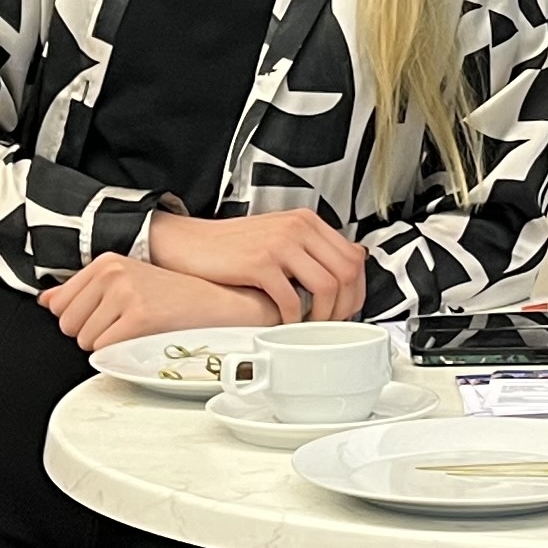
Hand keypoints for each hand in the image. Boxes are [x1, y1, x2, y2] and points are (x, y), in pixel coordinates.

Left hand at [42, 256, 276, 351]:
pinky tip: (139, 340)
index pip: (58, 303)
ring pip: (83, 340)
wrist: (216, 301)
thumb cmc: (174, 294)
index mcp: (106, 262)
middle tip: (121, 326)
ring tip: (133, 332)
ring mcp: (125, 294)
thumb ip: (82, 289)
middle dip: (89, 332)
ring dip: (105, 344)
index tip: (102, 317)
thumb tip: (46, 300)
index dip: (78, 318)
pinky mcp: (138, 318)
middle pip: (67, 324)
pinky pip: (103, 349)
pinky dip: (117, 353)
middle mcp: (112, 273)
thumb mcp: (125, 280)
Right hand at [143, 208, 369, 324]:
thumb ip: (309, 251)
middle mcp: (298, 228)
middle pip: (347, 272)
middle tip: (332, 323)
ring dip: (324, 315)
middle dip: (346, 306)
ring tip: (311, 325)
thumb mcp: (279, 238)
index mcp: (306, 222)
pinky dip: (294, 318)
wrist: (190, 243)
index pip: (354, 256)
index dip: (357, 289)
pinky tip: (286, 323)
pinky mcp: (260, 263)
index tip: (347, 308)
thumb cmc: (232, 247)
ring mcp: (280, 243)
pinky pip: (292, 298)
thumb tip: (342, 276)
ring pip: (327, 285)